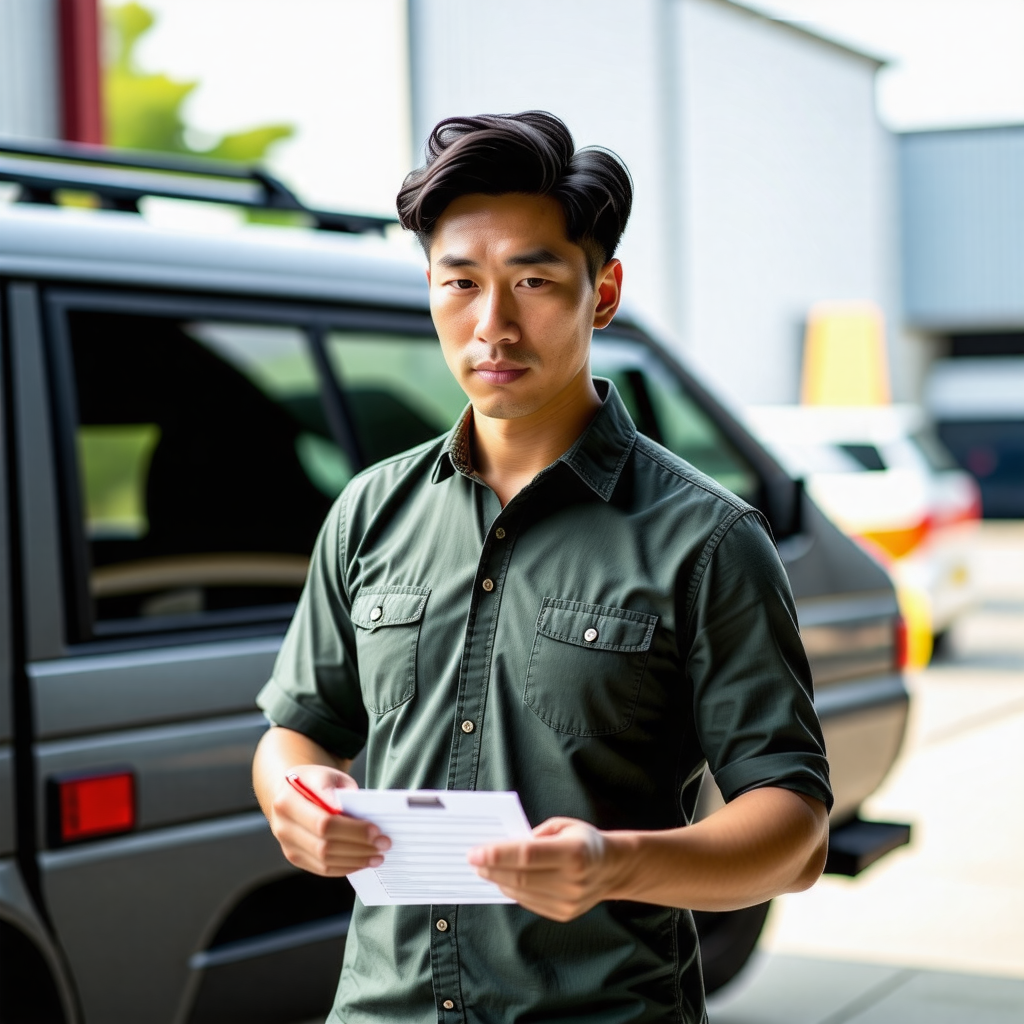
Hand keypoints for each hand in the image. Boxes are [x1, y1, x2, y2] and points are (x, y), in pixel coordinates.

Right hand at [268, 764, 390, 876]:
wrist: (288, 791)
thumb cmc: (315, 781)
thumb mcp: (329, 775)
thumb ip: (344, 793)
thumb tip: (367, 818)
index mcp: (289, 799)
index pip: (324, 821)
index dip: (352, 829)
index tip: (377, 830)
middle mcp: (283, 824)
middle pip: (325, 844)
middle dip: (359, 846)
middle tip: (384, 844)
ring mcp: (287, 844)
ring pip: (324, 860)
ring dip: (356, 860)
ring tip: (378, 856)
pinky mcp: (294, 856)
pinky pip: (322, 869)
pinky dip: (346, 867)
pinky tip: (363, 861)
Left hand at [468, 817, 621, 921]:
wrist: (613, 869)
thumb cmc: (584, 842)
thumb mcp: (564, 826)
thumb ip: (535, 835)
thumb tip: (503, 846)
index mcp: (574, 852)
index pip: (527, 855)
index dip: (498, 854)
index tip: (475, 852)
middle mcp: (572, 880)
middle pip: (521, 877)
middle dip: (491, 869)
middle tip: (473, 860)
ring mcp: (569, 901)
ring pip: (521, 893)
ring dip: (498, 881)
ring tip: (484, 869)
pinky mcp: (564, 914)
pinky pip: (529, 903)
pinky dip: (512, 891)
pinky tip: (503, 880)